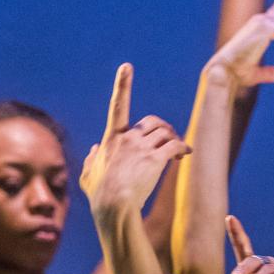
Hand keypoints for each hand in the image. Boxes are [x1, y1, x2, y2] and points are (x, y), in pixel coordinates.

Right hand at [80, 63, 189, 216]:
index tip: (127, 67)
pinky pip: (175, 145)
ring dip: (174, 138)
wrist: (113, 206)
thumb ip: (91, 160)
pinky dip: (183, 147)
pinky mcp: (156, 159)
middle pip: (151, 122)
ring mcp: (142, 148)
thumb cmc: (99, 195)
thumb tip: (95, 149)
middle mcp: (128, 138)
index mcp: (111, 139)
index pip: (118, 106)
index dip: (123, 84)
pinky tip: (185, 154)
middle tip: (170, 140)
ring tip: (179, 152)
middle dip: (163, 128)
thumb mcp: (88, 176)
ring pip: (165, 132)